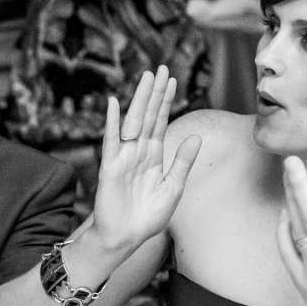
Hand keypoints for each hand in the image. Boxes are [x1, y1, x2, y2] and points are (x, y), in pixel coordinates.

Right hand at [90, 67, 202, 255]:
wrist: (125, 238)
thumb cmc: (147, 216)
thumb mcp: (173, 188)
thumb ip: (183, 162)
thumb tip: (197, 137)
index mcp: (154, 155)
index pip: (161, 121)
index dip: (166, 100)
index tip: (172, 79)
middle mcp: (138, 151)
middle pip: (148, 115)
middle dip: (155, 92)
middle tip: (161, 67)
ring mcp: (123, 156)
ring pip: (133, 121)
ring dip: (140, 99)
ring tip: (147, 77)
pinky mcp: (110, 167)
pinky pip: (111, 140)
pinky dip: (112, 122)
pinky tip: (114, 103)